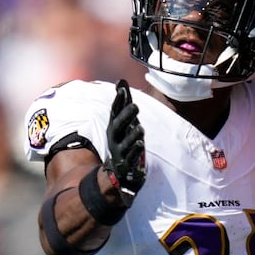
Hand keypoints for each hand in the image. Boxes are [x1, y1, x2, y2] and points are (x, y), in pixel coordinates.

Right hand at [103, 79, 146, 205]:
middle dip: (125, 116)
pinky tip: (140, 144)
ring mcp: (119, 152)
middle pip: (117, 126)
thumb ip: (123, 103)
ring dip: (132, 135)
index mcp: (114, 127)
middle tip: (135, 106)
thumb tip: (120, 81)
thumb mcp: (123, 123)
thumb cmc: (123, 141)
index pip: (114, 112)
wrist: (117, 172)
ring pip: (125, 142)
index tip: (122, 89)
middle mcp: (114, 138)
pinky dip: (134, 151)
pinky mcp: (126, 164)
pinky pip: (130, 157)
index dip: (118, 101)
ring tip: (140, 127)